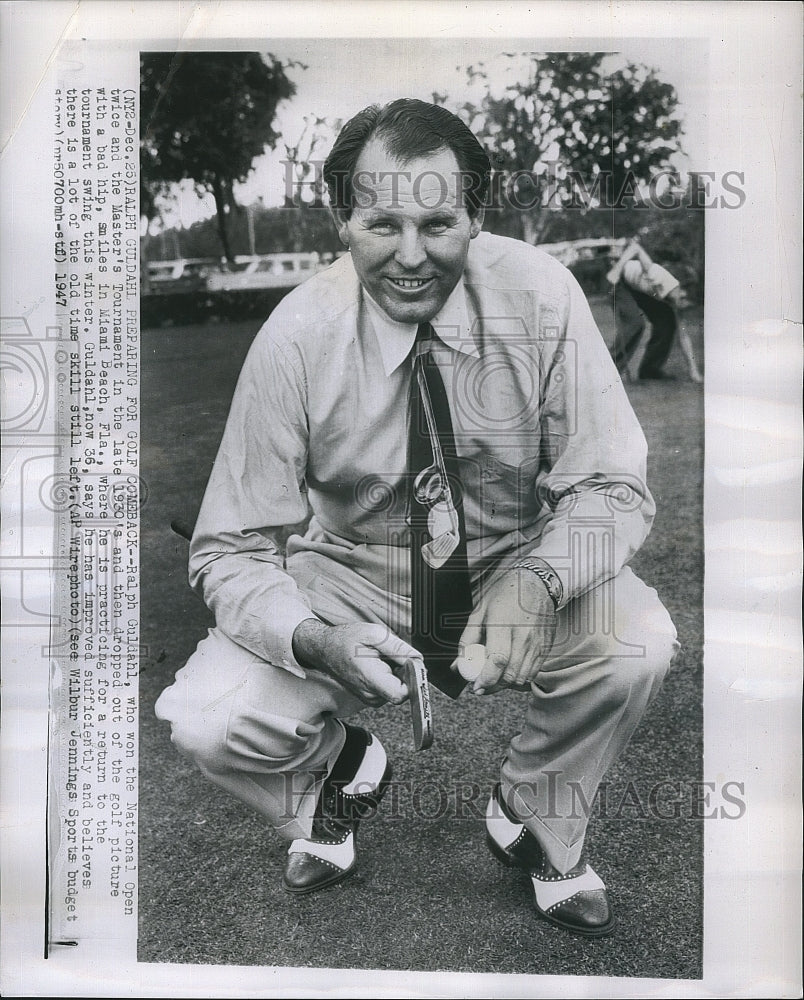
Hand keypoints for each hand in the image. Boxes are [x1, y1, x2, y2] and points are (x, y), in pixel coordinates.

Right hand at [292, 619, 413, 705]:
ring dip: (396, 673)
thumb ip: (399, 648)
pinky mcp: (370, 696)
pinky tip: (378, 664)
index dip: (412, 679)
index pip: (401, 694)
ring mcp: (369, 698)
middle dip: (404, 672)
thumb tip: (417, 659)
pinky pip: (388, 688)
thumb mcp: (374, 634)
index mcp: (370, 679)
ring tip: (381, 658)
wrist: (324, 648)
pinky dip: (389, 676)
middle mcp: (369, 694)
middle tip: (391, 655)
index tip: (410, 663)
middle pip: (402, 690)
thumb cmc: (345, 640)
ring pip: (396, 689)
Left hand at [455, 570, 556, 694]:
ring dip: (506, 685)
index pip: (498, 660)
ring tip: (493, 679)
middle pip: (511, 674)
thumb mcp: (479, 611)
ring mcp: (538, 643)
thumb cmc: (505, 595)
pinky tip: (508, 672)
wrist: (536, 584)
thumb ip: (467, 640)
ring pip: (523, 677)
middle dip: (493, 686)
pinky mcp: (546, 648)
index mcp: (504, 624)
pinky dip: (519, 678)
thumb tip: (458, 664)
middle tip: (480, 686)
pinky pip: (533, 672)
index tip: (475, 686)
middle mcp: (524, 636)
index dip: (486, 678)